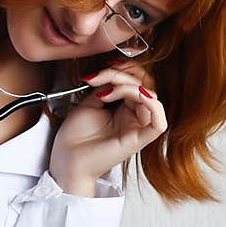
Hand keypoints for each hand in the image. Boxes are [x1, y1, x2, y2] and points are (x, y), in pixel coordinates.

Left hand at [49, 59, 167, 193]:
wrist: (66, 160)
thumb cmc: (75, 137)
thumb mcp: (89, 103)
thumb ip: (105, 87)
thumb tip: (114, 74)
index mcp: (123, 109)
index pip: (137, 81)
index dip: (126, 69)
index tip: (105, 67)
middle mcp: (133, 117)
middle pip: (144, 85)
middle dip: (122, 75)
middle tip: (99, 78)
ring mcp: (137, 128)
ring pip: (150, 97)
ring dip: (128, 86)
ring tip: (105, 92)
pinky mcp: (138, 141)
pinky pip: (159, 123)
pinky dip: (152, 104)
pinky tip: (136, 95)